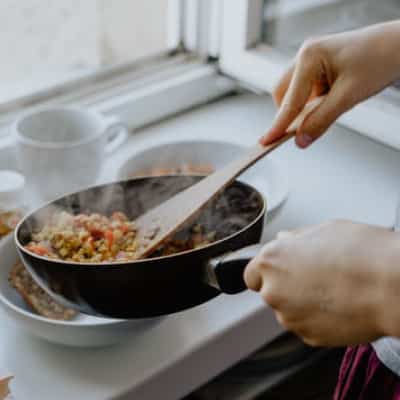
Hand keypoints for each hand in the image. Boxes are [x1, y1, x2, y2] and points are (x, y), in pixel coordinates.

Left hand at [244, 220, 399, 345]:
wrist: (390, 286)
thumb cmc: (361, 253)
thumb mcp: (324, 230)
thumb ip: (296, 238)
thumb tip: (285, 240)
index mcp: (271, 261)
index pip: (251, 274)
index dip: (266, 272)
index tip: (279, 271)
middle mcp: (274, 291)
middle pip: (270, 292)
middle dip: (286, 286)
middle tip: (314, 276)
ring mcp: (290, 317)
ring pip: (289, 310)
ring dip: (302, 303)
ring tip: (332, 289)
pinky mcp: (309, 337)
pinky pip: (306, 325)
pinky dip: (317, 318)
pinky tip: (338, 304)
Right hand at [260, 21, 399, 147]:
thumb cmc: (379, 60)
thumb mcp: (349, 97)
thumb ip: (321, 120)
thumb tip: (301, 140)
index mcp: (309, 56)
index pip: (289, 100)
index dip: (278, 124)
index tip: (266, 141)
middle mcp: (305, 55)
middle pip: (283, 94)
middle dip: (290, 114)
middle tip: (301, 131)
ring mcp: (310, 60)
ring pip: (293, 93)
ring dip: (303, 108)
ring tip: (329, 108)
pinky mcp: (317, 68)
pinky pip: (305, 91)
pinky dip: (312, 103)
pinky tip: (331, 102)